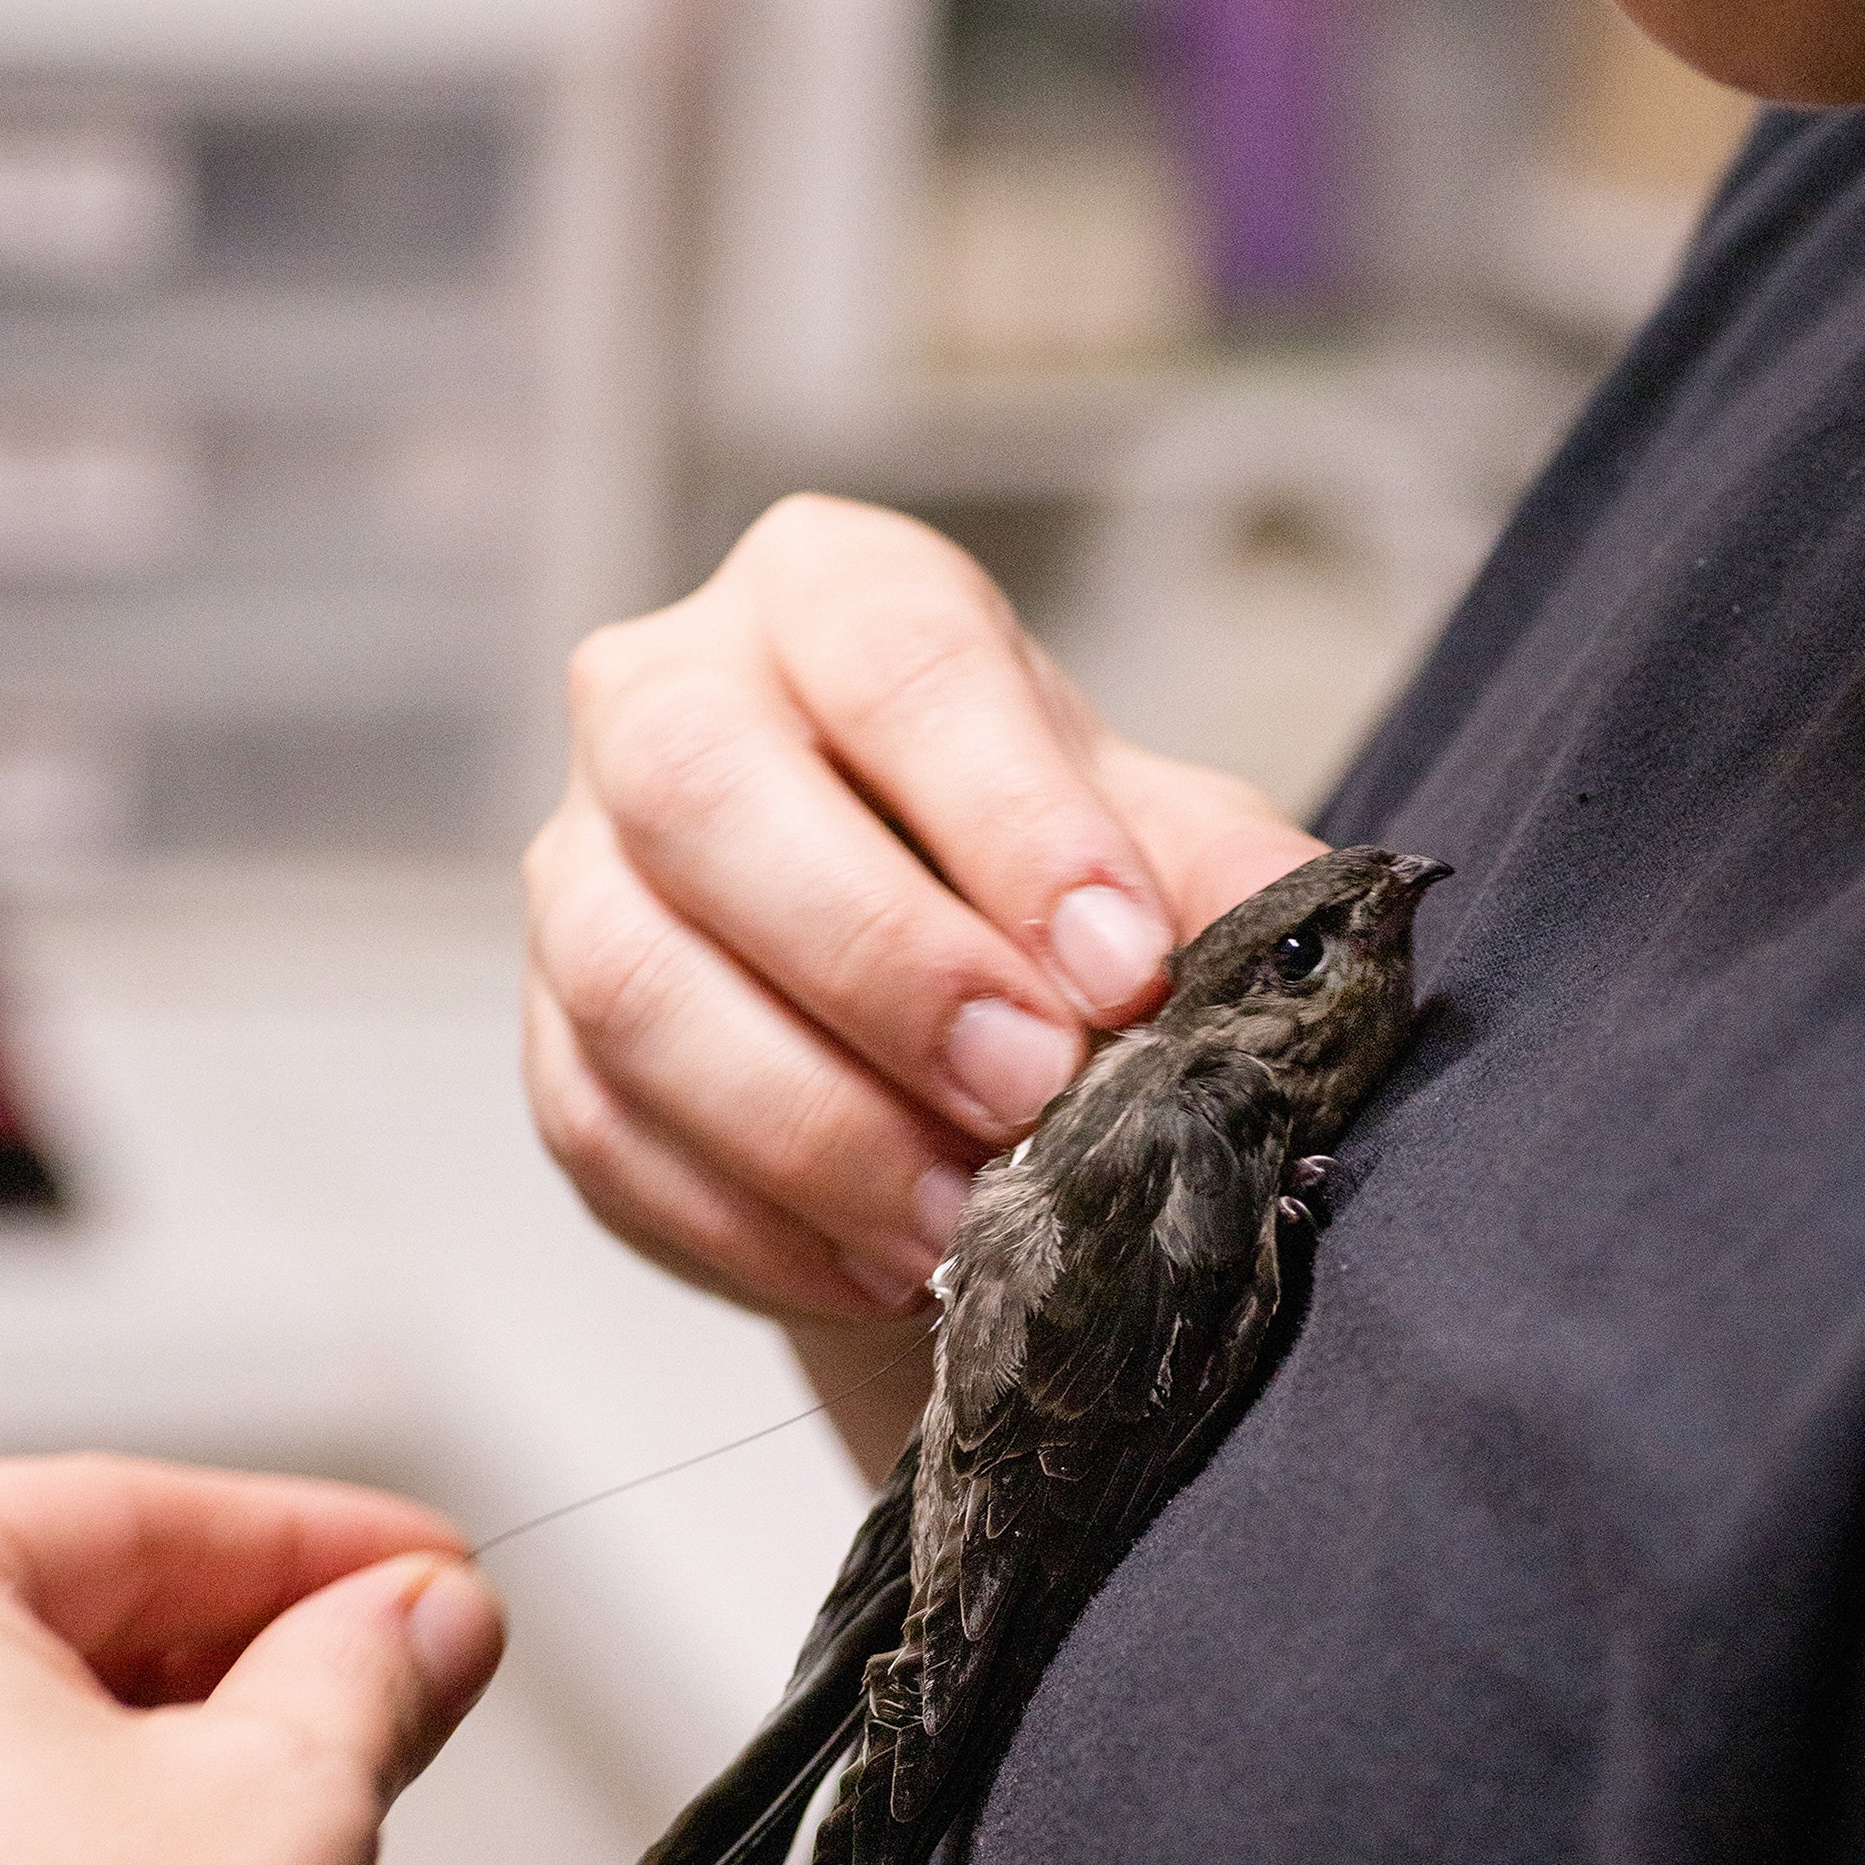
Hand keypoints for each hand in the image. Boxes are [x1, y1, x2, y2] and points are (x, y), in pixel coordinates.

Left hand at [0, 1455, 499, 1864]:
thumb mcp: (296, 1789)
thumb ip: (373, 1660)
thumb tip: (425, 1617)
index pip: (128, 1510)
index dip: (316, 1533)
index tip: (427, 1566)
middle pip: (60, 1614)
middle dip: (257, 1635)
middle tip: (405, 1659)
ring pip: (20, 1737)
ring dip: (186, 1733)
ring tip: (338, 1765)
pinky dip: (98, 1833)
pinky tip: (219, 1861)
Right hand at [523, 494, 1318, 1328]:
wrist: (936, 992)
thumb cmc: (1045, 879)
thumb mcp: (1155, 842)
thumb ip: (1225, 876)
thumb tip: (1314, 938)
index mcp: (831, 597)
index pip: (896, 658)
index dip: (1009, 815)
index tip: (1124, 965)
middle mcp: (664, 698)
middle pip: (704, 792)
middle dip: (881, 962)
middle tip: (1031, 1091)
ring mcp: (582, 871)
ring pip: (633, 982)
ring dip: (813, 1124)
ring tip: (964, 1222)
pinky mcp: (550, 1039)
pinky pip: (608, 1134)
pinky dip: (754, 1221)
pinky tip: (881, 1267)